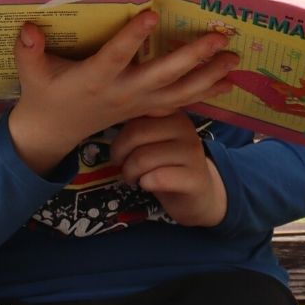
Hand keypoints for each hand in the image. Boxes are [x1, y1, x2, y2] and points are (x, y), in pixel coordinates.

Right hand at [7, 12, 237, 174]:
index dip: (131, 38)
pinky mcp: (147, 110)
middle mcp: (122, 93)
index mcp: (94, 79)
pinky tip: (228, 82)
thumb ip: (29, 51)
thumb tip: (27, 28)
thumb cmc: (44, 94)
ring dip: (209, 77)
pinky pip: (181, 103)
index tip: (150, 14)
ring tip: (234, 59)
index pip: (115, 57)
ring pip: (179, 93)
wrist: (54, 133)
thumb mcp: (32, 74)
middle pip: (161, 76)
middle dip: (192, 58)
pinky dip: (205, 92)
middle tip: (218, 38)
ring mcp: (138, 104)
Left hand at [110, 111, 227, 227]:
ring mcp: (192, 152)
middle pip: (135, 133)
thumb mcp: (153, 138)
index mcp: (172, 112)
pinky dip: (145, 183)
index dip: (120, 133)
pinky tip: (147, 184)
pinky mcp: (194, 177)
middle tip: (122, 166)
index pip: (135, 111)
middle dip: (120, 155)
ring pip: (142, 158)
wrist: (199, 194)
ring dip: (129, 172)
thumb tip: (105, 117)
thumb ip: (137, 124)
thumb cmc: (167, 164)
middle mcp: (184, 127)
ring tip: (134, 178)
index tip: (120, 149)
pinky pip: (158, 177)